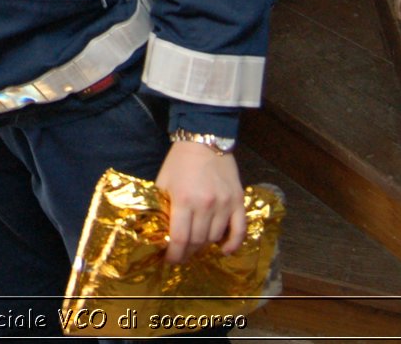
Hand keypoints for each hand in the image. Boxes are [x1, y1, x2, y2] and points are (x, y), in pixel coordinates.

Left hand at [155, 140, 245, 263]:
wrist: (204, 140)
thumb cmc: (179, 162)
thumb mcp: (163, 182)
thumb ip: (162, 206)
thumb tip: (160, 231)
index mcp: (184, 200)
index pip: (180, 238)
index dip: (174, 254)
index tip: (170, 260)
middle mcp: (206, 205)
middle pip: (197, 241)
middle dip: (187, 252)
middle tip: (181, 254)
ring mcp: (224, 204)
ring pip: (215, 237)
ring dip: (205, 246)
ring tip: (196, 246)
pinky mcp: (238, 201)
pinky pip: (239, 230)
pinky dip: (233, 244)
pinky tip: (224, 250)